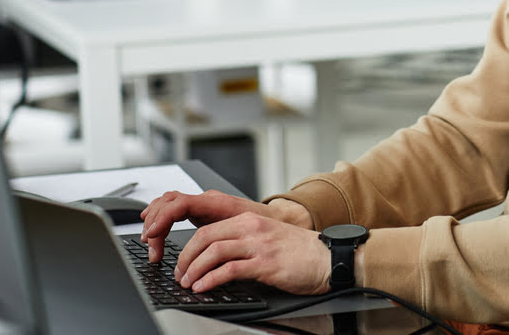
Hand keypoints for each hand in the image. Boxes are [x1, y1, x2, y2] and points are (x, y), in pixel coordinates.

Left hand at [172, 212, 330, 295]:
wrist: (328, 258)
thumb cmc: (301, 252)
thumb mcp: (269, 239)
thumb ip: (245, 242)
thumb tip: (216, 259)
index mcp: (252, 221)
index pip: (209, 228)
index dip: (190, 247)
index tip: (183, 263)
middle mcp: (253, 228)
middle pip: (206, 237)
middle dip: (186, 258)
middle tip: (180, 274)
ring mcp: (259, 245)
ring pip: (214, 252)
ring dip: (194, 270)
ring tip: (188, 283)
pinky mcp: (266, 264)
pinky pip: (230, 270)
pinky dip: (211, 280)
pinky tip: (204, 288)